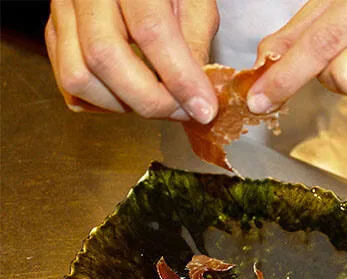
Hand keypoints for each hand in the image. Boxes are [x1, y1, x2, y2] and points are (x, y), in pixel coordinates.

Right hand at [45, 0, 218, 122]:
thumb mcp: (195, 2)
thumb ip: (196, 42)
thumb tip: (196, 94)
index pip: (151, 30)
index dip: (180, 77)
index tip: (203, 109)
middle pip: (104, 57)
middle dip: (149, 100)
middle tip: (182, 111)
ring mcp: (64, 10)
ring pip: (77, 76)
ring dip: (122, 105)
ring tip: (157, 101)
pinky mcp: (55, 31)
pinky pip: (68, 83)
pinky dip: (102, 102)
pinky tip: (130, 95)